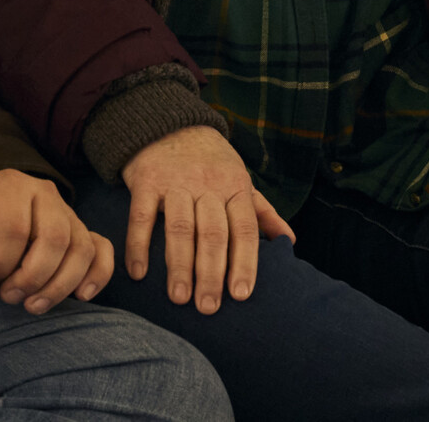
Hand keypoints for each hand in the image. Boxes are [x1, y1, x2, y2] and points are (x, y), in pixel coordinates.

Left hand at [0, 169, 113, 313]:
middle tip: (9, 297)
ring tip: (33, 305)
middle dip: (33, 277)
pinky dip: (98, 274)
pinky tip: (80, 296)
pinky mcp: (80, 232)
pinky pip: (102, 249)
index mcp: (8, 186)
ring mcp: (66, 212)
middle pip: (56, 237)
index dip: (2, 263)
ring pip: (81, 248)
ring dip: (61, 285)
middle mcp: (43, 192)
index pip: (15, 228)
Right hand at [121, 125, 294, 314]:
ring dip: (179, 265)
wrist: (168, 121)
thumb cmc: (210, 160)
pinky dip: (139, 245)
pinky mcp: (145, 181)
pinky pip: (140, 216)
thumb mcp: (241, 179)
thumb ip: (263, 212)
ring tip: (179, 299)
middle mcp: (207, 186)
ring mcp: (175, 183)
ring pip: (180, 228)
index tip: (240, 294)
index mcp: (235, 187)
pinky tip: (138, 272)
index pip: (244, 230)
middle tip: (208, 308)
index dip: (244, 262)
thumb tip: (289, 243)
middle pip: (212, 234)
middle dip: (211, 273)